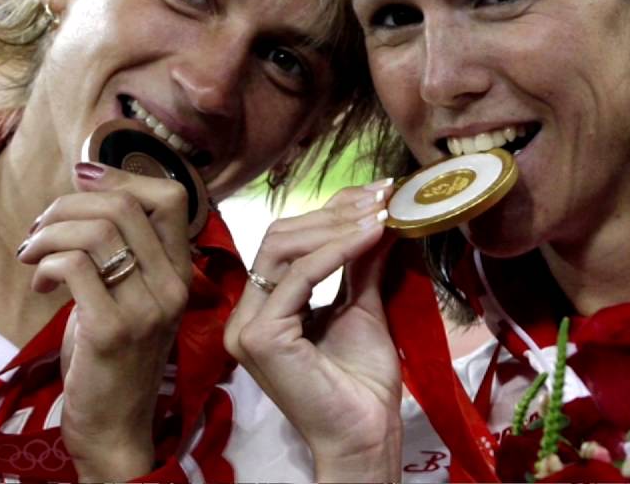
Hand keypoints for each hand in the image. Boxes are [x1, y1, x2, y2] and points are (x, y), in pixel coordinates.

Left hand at [18, 161, 192, 480]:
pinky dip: (46, 265)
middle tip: (40, 229)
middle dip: (67, 205)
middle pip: (122, 206)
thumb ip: (122, 248)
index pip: (170, 196)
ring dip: (49, 234)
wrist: (113, 425)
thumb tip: (87, 186)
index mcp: (181, 271)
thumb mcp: (131, 294)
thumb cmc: (113, 355)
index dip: (121, 174)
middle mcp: (172, 285)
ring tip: (31, 254)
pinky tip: (39, 284)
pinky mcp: (112, 330)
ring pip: (96, 232)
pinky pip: (74, 267)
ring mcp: (146, 308)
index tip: (81, 176)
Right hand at [224, 181, 403, 482]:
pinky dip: (336, 251)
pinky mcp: (259, 336)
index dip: (330, 212)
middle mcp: (247, 313)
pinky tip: (369, 238)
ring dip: (336, 227)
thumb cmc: (362, 383)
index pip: (287, 241)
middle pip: (279, 237)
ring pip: (282, 249)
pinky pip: (297, 276)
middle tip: (381, 199)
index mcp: (265, 307)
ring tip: (380, 216)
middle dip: (333, 213)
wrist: (366, 434)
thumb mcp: (362, 306)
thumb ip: (360, 263)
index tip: (376, 194)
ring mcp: (247, 326)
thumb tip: (376, 214)